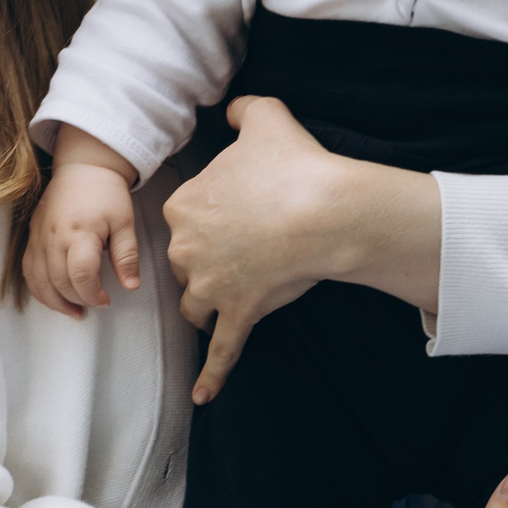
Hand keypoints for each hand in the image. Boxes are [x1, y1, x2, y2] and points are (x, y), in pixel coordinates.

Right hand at [23, 160, 139, 316]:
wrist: (82, 167)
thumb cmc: (107, 194)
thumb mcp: (125, 223)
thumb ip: (127, 256)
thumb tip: (131, 286)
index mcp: (79, 232)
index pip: (80, 275)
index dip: (93, 295)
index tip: (106, 300)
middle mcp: (54, 237)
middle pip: (59, 282)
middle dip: (77, 301)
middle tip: (94, 305)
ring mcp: (38, 238)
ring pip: (39, 281)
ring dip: (54, 302)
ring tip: (73, 311)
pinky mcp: (31, 237)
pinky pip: (28, 271)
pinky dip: (39, 289)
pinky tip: (53, 296)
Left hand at [165, 96, 437, 404]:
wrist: (326, 211)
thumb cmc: (295, 165)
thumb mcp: (265, 118)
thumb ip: (244, 110)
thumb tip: (235, 110)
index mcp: (184, 205)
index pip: (181, 217)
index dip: (209, 216)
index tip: (236, 212)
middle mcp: (188, 249)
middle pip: (185, 264)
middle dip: (206, 262)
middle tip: (240, 253)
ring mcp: (212, 286)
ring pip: (196, 304)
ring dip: (208, 305)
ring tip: (226, 305)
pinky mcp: (239, 313)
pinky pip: (221, 350)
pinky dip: (211, 376)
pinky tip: (202, 397)